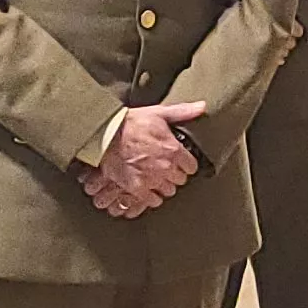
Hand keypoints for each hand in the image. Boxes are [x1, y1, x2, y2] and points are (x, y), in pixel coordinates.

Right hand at [86, 101, 207, 218]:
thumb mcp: (159, 113)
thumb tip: (202, 107)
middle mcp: (166, 167)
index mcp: (174, 150)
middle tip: (167, 168)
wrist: (106, 135)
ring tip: (157, 178)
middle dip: (175, 174)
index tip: (180, 162)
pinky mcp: (137, 188)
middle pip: (180, 180)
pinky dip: (152, 197)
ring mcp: (151, 179)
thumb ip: (183, 112)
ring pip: (169, 191)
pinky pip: (153, 201)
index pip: (192, 167)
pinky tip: (149, 189)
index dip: (186, 164)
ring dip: (164, 185)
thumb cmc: (131, 123)